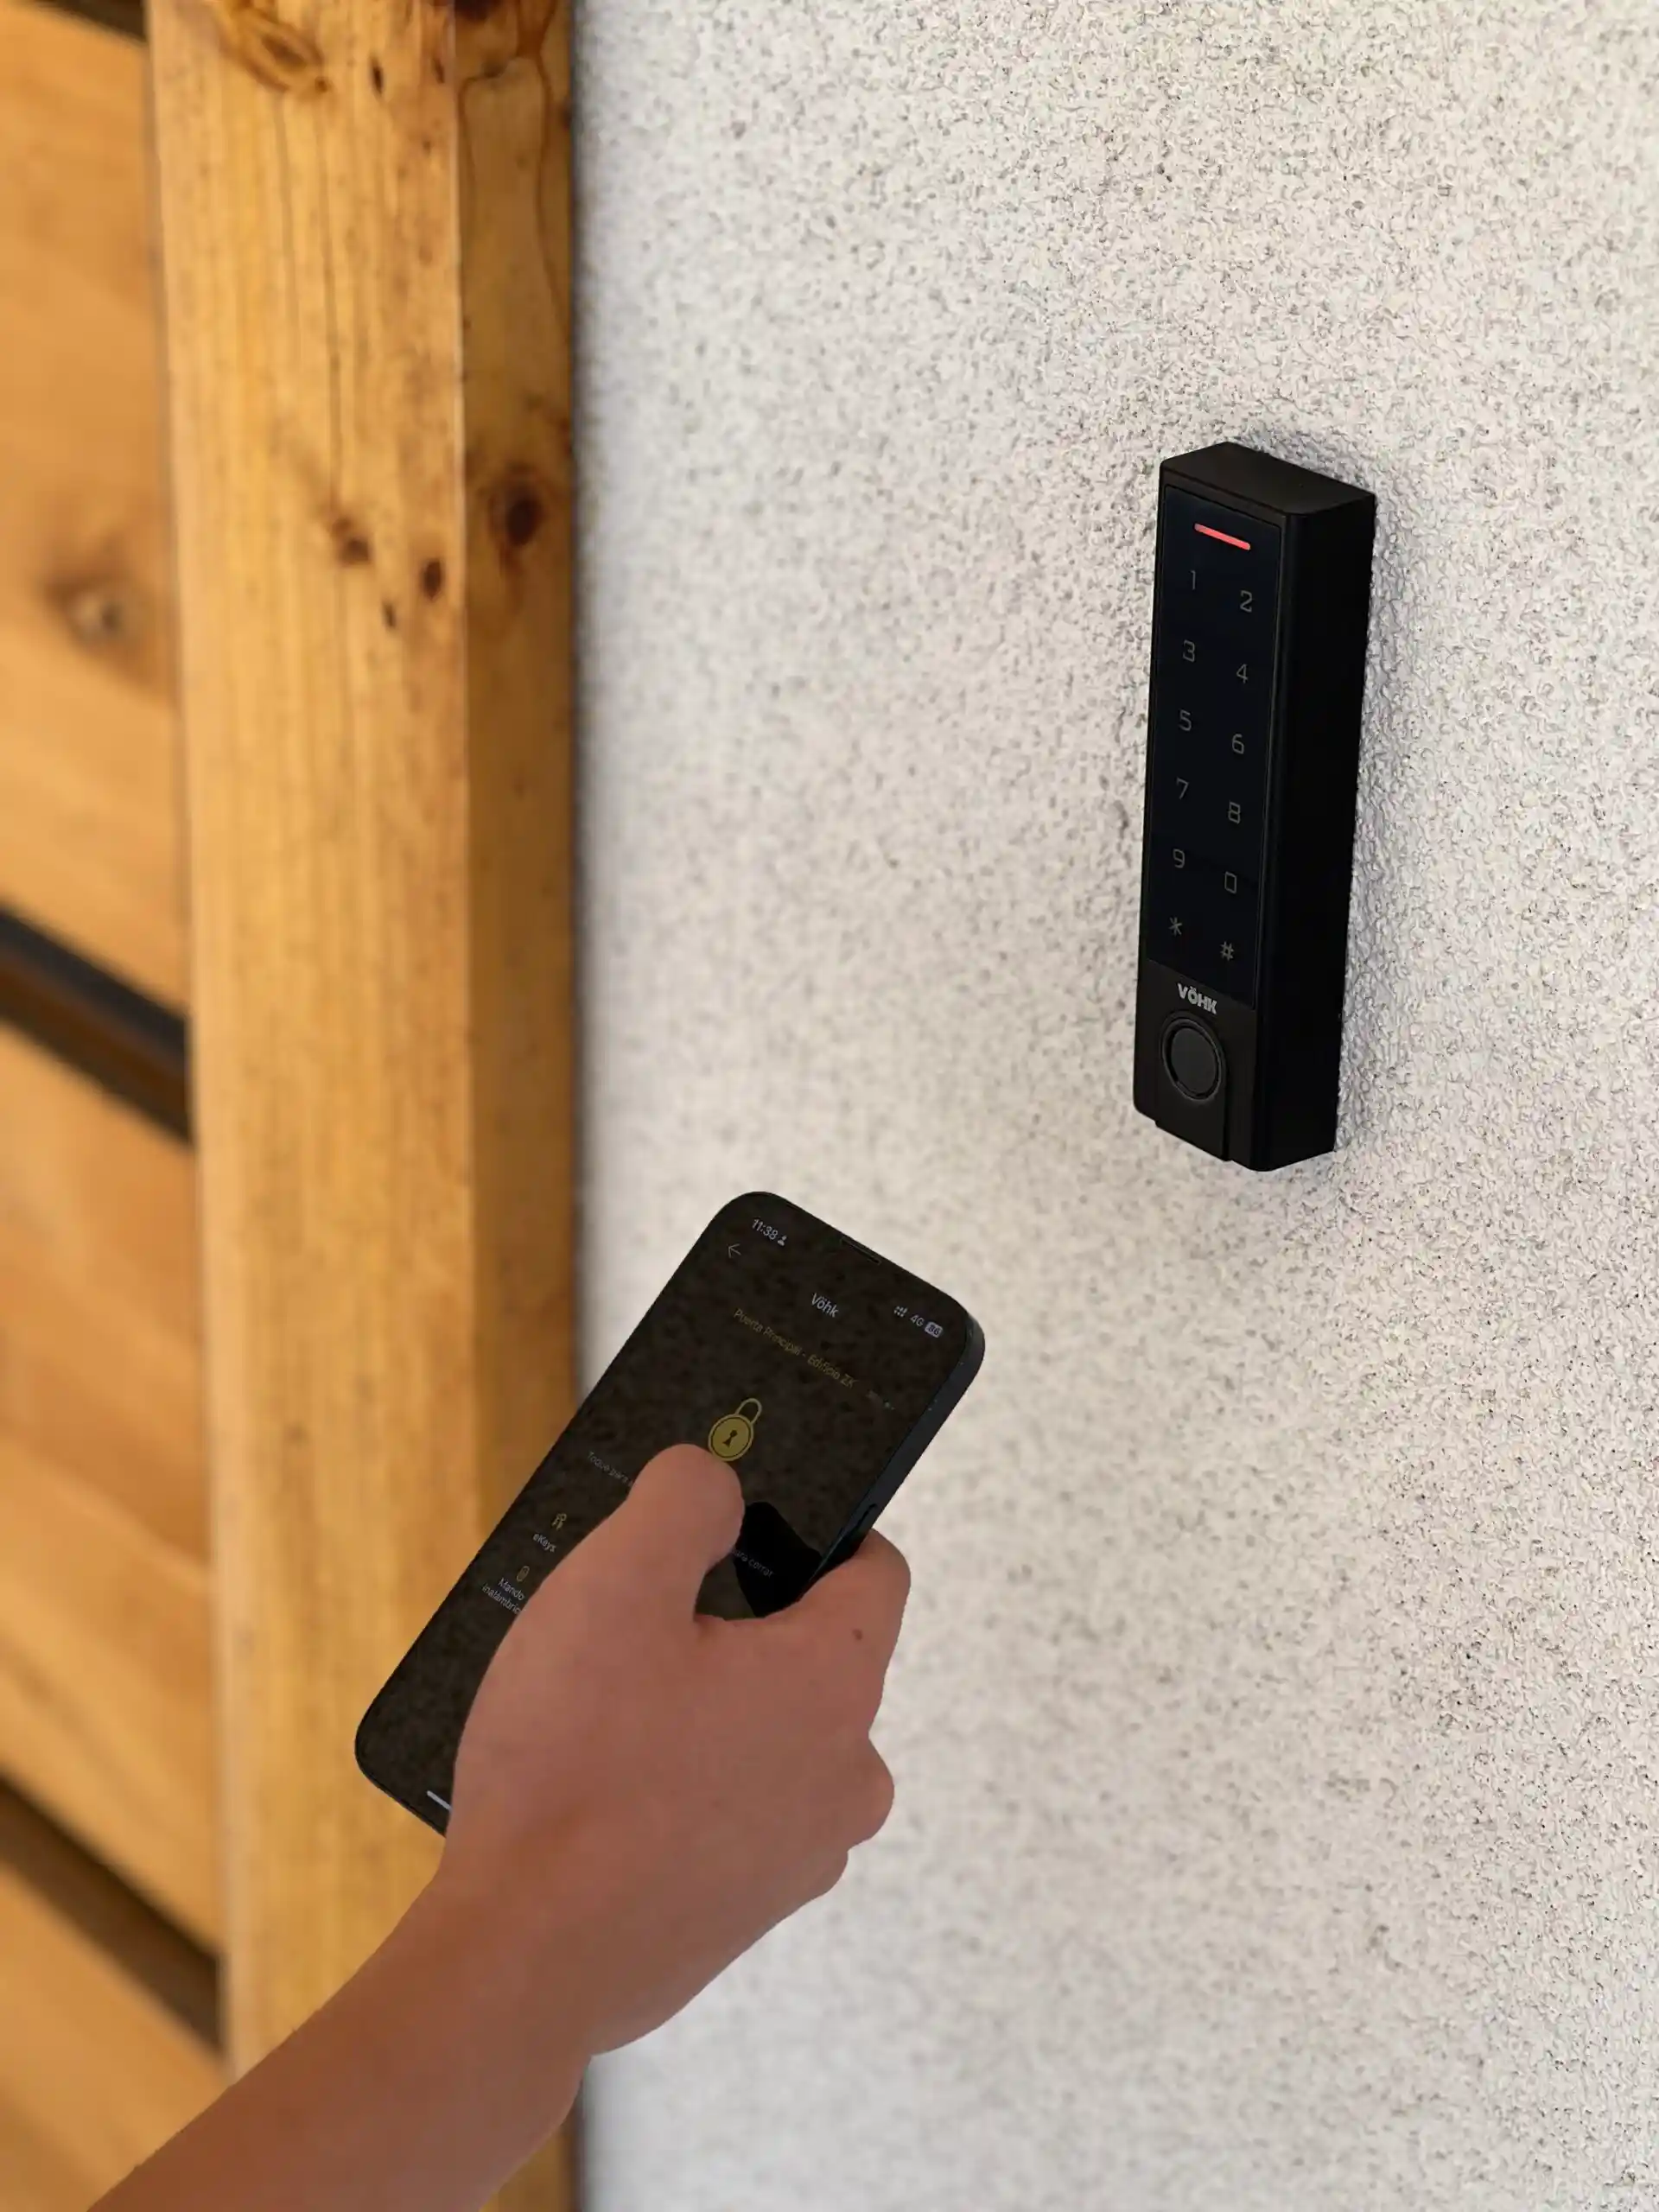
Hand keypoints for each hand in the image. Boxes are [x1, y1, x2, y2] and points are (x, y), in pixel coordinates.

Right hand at [436, 1445, 910, 2053]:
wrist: (520, 1959)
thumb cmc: (573, 1770)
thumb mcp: (615, 1582)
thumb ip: (681, 1500)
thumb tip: (712, 1481)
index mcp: (835, 1683)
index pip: (874, 1571)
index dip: (817, 1530)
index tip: (746, 1528)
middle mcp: (845, 1777)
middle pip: (811, 1659)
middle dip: (736, 1631)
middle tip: (639, 1628)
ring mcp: (799, 1857)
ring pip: (766, 1740)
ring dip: (701, 1715)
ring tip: (602, 1715)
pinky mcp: (744, 1915)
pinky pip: (729, 1816)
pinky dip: (678, 1791)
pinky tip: (597, 1790)